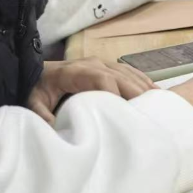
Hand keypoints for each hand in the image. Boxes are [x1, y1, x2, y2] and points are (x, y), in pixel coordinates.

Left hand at [28, 59, 156, 124]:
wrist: (37, 73)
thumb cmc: (38, 89)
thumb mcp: (32, 102)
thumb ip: (41, 114)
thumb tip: (54, 129)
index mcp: (75, 71)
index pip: (101, 79)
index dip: (116, 93)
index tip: (126, 112)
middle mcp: (92, 64)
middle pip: (120, 76)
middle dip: (137, 94)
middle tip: (151, 114)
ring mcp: (101, 63)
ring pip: (128, 73)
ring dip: (144, 88)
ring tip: (159, 105)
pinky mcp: (107, 67)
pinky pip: (130, 72)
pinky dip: (143, 82)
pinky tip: (155, 94)